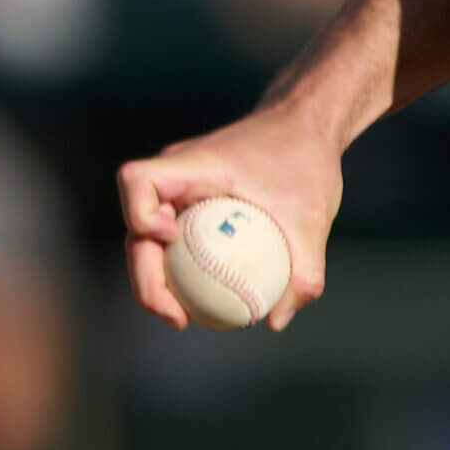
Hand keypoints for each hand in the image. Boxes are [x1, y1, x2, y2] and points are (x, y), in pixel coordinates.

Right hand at [116, 103, 342, 331]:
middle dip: (145, 276)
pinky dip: (178, 270)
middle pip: (134, 226)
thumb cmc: (308, 161)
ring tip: (183, 319)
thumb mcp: (315, 216)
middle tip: (177, 317)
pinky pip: (171, 241)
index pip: (138, 180)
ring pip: (147, 240)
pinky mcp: (189, 202)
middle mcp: (175, 175)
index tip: (173, 238)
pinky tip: (203, 303)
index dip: (138, 213)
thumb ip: (305, 269)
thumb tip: (276, 322)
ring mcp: (178, 189)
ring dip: (156, 280)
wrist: (308, 127)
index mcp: (194, 164)